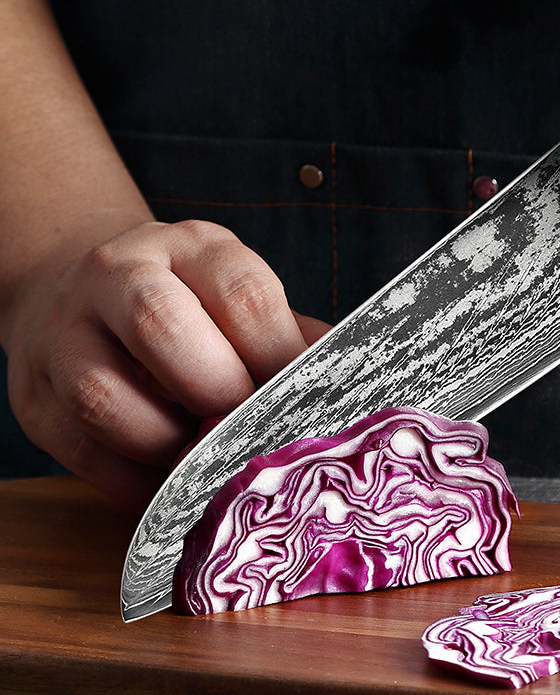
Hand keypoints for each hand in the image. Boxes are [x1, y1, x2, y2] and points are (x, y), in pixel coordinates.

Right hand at [3, 220, 329, 509]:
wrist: (82, 292)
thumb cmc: (188, 306)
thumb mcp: (237, 296)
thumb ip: (289, 340)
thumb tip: (352, 396)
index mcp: (191, 249)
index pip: (243, 295)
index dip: (281, 359)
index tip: (306, 403)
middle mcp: (120, 274)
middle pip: (162, 327)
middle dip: (219, 394)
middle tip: (252, 433)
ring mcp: (66, 332)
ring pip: (107, 397)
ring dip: (170, 445)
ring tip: (207, 459)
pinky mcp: (33, 394)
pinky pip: (82, 450)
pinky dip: (136, 482)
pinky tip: (174, 483)